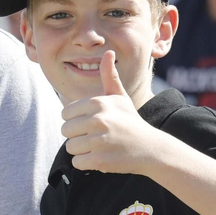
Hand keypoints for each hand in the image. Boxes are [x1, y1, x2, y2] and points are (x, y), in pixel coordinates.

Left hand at [61, 52, 168, 174]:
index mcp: (98, 103)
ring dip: (82, 150)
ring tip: (100, 146)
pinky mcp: (101, 160)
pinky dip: (86, 163)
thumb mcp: (120, 97)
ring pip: (70, 147)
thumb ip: (109, 76)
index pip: (65, 114)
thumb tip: (108, 51)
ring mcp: (99, 141)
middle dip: (77, 136)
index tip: (92, 124)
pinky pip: (77, 163)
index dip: (76, 121)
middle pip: (65, 131)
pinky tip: (101, 157)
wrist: (151, 148)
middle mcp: (98, 120)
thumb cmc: (131, 121)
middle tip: (96, 137)